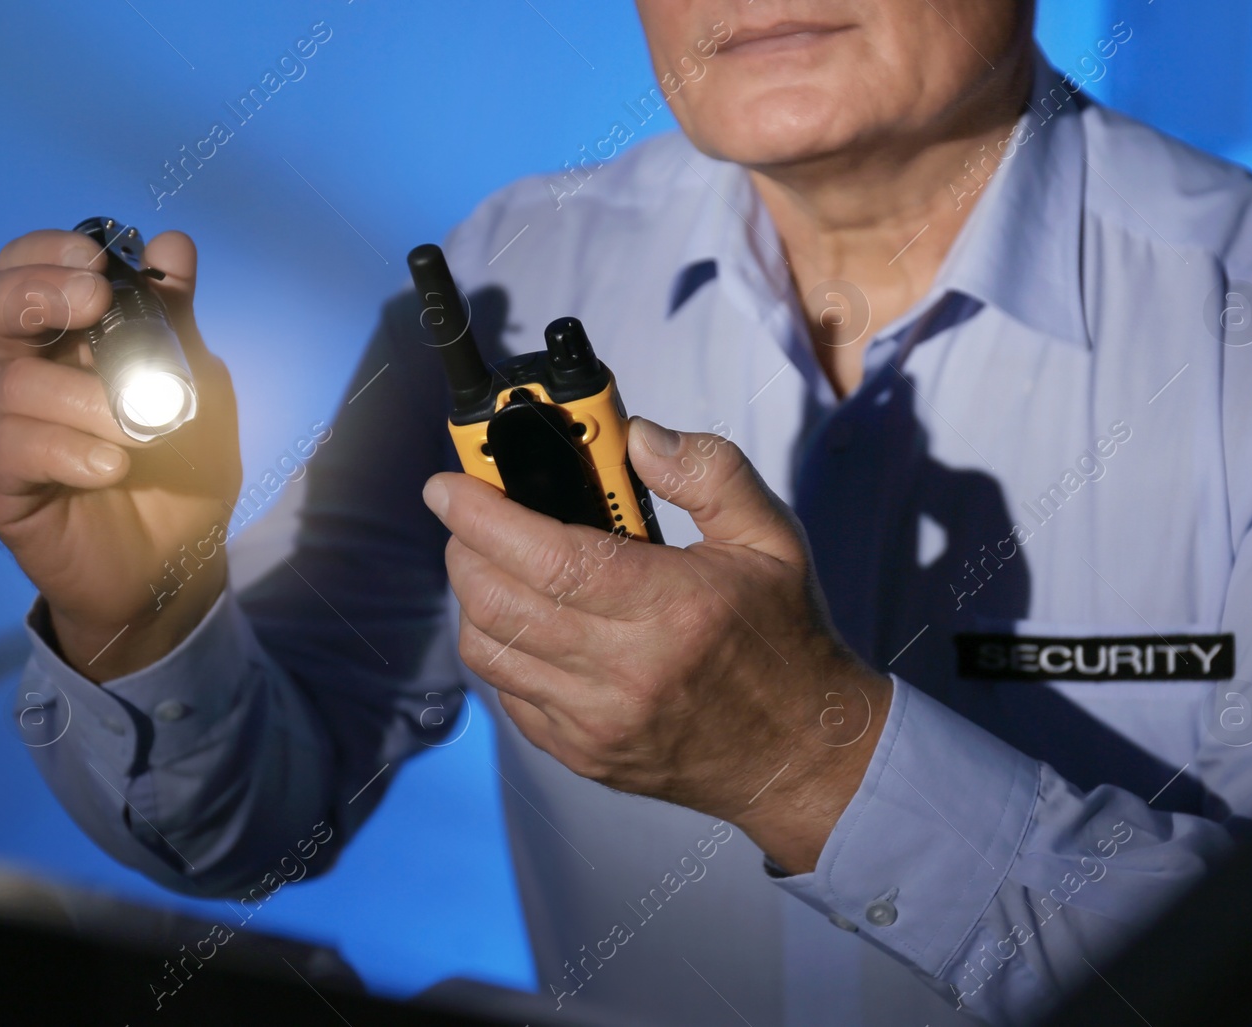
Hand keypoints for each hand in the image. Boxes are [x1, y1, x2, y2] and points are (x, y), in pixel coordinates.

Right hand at [0, 229, 239, 680]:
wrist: (177, 565)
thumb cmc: (183, 468)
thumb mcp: (199, 389)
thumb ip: (180, 322)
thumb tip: (173, 244)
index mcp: (69, 339)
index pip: (31, 269)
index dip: (52, 252)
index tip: (101, 264)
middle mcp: (26, 372)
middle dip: (36, 291)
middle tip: (93, 303)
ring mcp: (6, 428)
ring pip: (16, 384)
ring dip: (87, 399)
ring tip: (139, 431)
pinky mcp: (0, 484)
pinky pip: (13, 450)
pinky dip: (68, 450)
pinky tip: (110, 467)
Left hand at [425, 417, 892, 872]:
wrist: (804, 752)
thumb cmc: (784, 637)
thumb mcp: (771, 537)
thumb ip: (708, 472)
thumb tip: (637, 437)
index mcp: (673, 608)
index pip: (550, 559)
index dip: (484, 516)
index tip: (448, 487)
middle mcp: (627, 672)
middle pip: (499, 604)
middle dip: (465, 548)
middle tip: (471, 517)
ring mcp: (598, 723)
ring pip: (489, 652)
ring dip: (474, 597)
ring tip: (495, 564)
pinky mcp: (583, 755)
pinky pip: (507, 695)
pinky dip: (500, 649)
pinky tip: (528, 621)